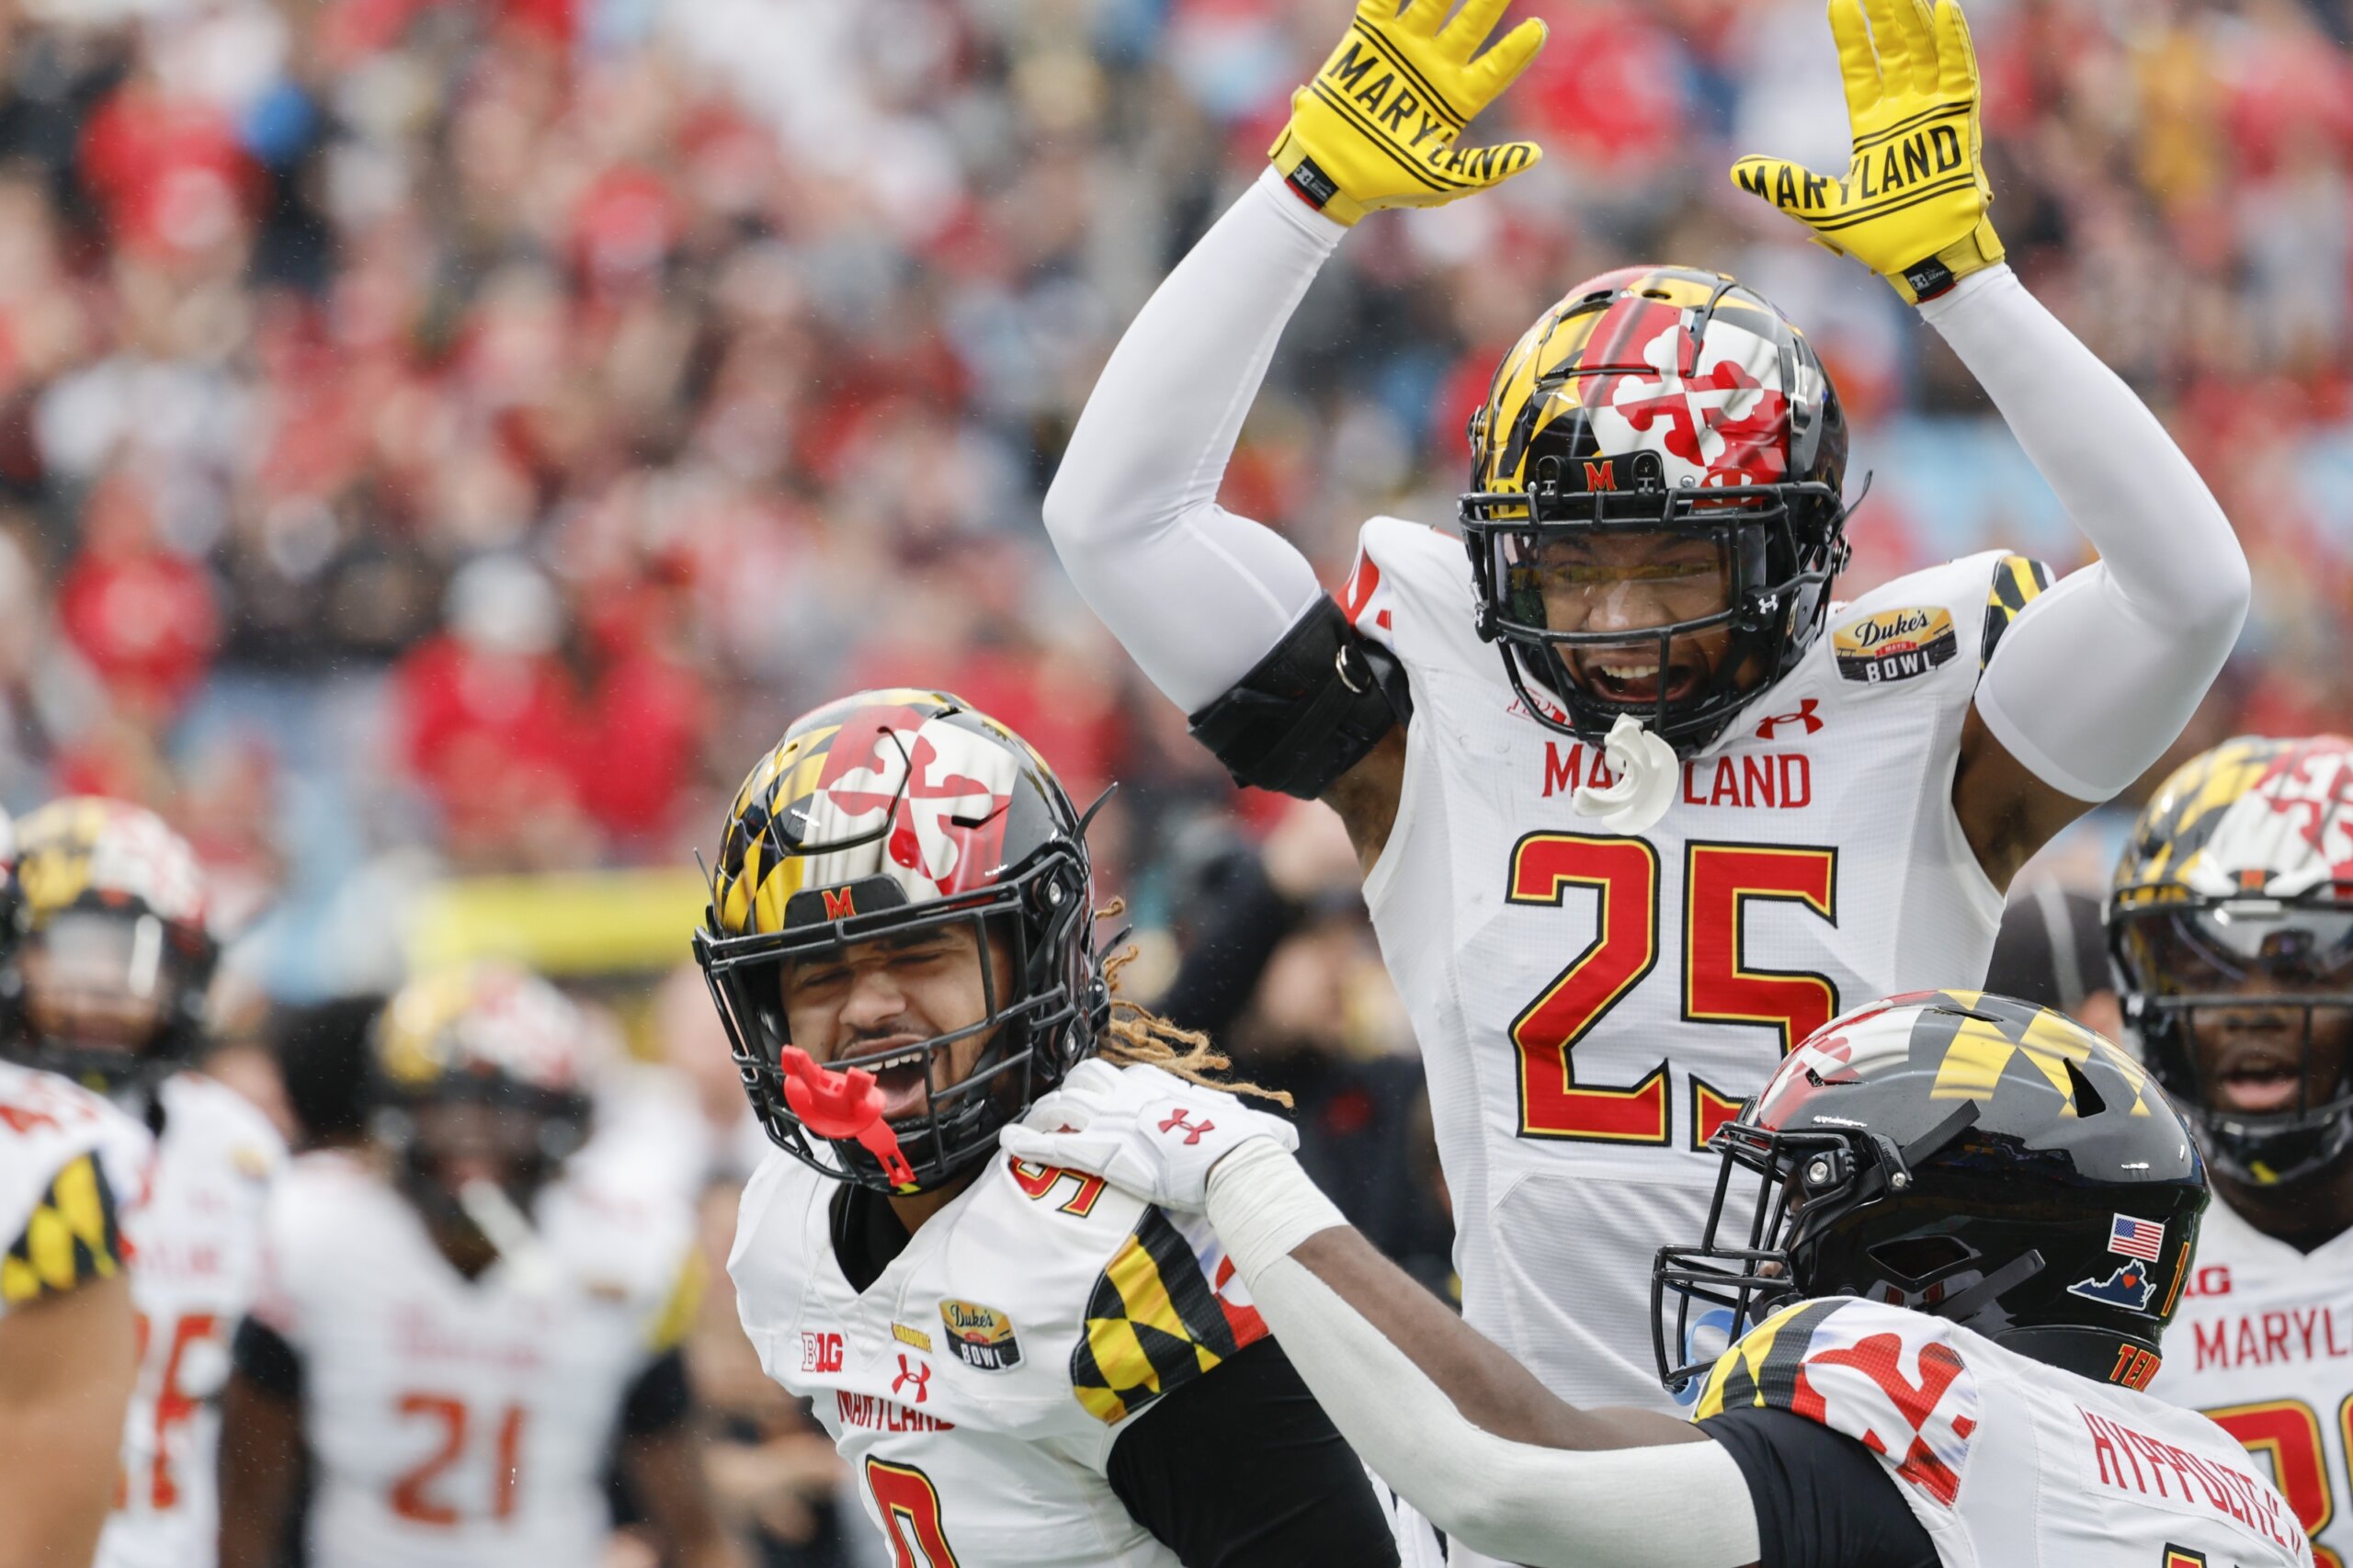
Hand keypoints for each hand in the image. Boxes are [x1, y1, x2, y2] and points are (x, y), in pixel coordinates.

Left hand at [1000, 1060, 1297, 1212]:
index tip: (1097, 1100)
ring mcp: (1118, 1120)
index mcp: (1166, 1087)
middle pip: (1086, 1077)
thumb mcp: (1253, 1128)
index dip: (1104, 1088)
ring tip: (1027, 1126)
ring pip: (1064, 1103)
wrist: (1237, 1164)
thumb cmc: (1251, 1149)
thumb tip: (1282, 1138)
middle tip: (1056, 1111)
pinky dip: (1029, 1140)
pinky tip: (1008, 1142)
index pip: (1123, 1076)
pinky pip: (1057, 1142)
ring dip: (1043, 1114)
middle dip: (1067, 1092)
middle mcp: (1135, 1095)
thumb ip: (1254, 1129)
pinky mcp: (1106, 1151)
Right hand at [1270, 0, 1547, 227]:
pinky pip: (1383, 1)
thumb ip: (1486, 168)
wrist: (1328, 173)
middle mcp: (1434, 68)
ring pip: (1433, 3)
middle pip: (1472, 25)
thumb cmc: (1386, 183)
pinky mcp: (1368, 39)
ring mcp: (1402, 50)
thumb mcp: (1442, 181)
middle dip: (1490, 2)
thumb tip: (1534, 155)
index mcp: (1456, 99)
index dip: (1517, 50)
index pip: (1496, 68)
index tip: (1538, 29)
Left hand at [1728, 0, 2003, 302]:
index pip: (1863, 70)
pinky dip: (1954, 43)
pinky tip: (1945, 9)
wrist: (1923, 262)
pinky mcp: (1959, 125)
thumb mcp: (1822, 208)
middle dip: (1885, 14)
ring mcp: (1934, 117)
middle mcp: (1906, 115)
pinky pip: (1960, 75)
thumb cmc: (1882, 241)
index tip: (1840, 3)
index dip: (1853, 37)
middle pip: (1896, 51)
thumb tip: (1737, 171)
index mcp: (1874, 130)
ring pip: (1927, 52)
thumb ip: (1785, 185)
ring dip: (1917, 18)